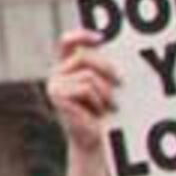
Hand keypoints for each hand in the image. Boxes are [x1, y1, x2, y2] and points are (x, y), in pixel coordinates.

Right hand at [44, 29, 121, 160]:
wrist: (93, 140)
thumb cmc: (102, 114)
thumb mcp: (104, 87)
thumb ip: (102, 70)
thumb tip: (115, 59)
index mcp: (66, 67)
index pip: (67, 42)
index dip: (81, 36)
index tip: (102, 38)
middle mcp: (57, 73)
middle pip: (84, 57)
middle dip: (107, 68)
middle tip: (121, 83)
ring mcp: (54, 83)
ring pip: (88, 75)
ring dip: (104, 92)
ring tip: (107, 106)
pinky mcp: (57, 94)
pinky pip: (85, 88)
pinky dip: (96, 101)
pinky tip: (95, 112)